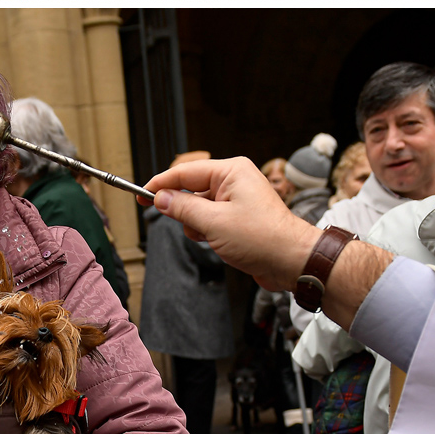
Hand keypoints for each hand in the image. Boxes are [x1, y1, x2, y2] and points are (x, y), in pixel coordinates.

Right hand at [142, 156, 320, 292]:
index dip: (159, 184)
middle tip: (186, 224)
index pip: (184, 172)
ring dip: (197, 224)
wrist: (294, 262)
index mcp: (231, 172)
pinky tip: (218, 243)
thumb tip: (160, 198)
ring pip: (199, 206)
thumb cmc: (263, 239)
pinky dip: (207, 231)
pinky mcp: (240, 216)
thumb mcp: (213, 223)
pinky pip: (211, 218)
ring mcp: (238, 199)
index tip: (140, 194)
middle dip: (184, 210)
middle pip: (191, 189)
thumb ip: (182, 208)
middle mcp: (235, 180)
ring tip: (212, 237)